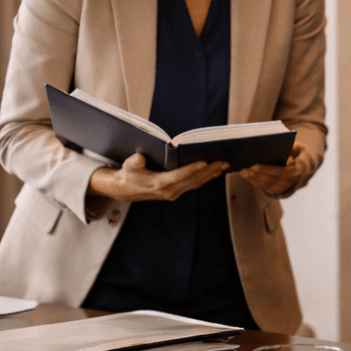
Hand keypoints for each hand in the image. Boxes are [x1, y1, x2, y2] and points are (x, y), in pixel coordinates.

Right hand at [87, 153, 227, 202]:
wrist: (127, 190)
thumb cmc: (129, 174)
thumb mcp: (128, 166)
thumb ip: (134, 162)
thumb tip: (140, 158)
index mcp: (159, 183)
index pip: (178, 176)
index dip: (192, 169)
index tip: (204, 162)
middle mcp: (169, 191)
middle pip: (193, 180)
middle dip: (209, 171)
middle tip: (223, 161)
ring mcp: (174, 193)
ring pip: (196, 183)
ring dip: (211, 175)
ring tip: (224, 165)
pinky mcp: (177, 192)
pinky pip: (194, 185)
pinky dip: (206, 178)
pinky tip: (215, 171)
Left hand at [238, 144, 317, 196]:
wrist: (305, 164)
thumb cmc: (298, 152)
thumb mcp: (298, 147)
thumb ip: (291, 147)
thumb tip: (277, 146)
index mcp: (298, 169)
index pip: (281, 171)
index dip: (267, 170)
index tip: (254, 165)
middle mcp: (293, 181)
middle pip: (272, 180)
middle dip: (257, 175)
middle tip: (245, 168)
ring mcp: (286, 187)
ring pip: (268, 185)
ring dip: (254, 179)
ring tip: (244, 172)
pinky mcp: (280, 190)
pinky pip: (266, 188)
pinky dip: (256, 183)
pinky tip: (248, 176)